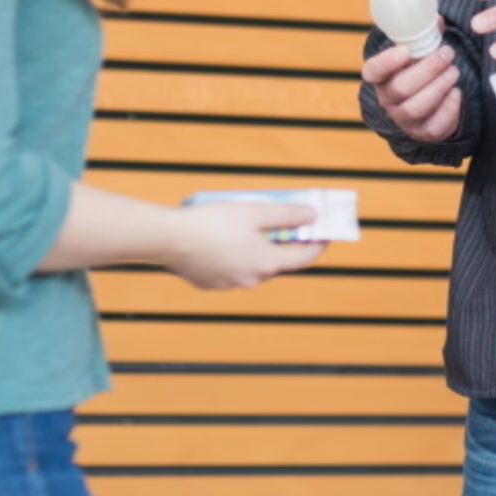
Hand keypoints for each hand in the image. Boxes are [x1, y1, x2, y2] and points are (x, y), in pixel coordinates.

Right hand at [162, 202, 326, 288]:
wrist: (169, 239)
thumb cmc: (213, 222)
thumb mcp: (256, 211)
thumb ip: (288, 214)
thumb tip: (313, 217)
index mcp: (266, 264)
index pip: (304, 257)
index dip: (319, 243)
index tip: (326, 232)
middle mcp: (251, 279)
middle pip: (277, 261)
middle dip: (284, 242)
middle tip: (286, 223)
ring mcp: (229, 284)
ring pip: (253, 265)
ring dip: (257, 248)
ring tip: (250, 226)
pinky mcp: (209, 282)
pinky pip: (230, 267)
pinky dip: (235, 254)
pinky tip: (224, 237)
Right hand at [361, 42, 462, 141]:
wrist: (429, 105)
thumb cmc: (420, 71)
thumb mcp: (418, 53)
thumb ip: (425, 36)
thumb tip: (438, 19)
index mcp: (380, 77)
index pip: (373, 71)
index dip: (387, 62)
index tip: (405, 51)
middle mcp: (388, 100)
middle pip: (401, 88)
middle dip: (428, 69)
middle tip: (448, 53)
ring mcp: (404, 119)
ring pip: (416, 107)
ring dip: (439, 86)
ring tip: (454, 71)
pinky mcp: (423, 132)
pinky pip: (434, 126)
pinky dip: (448, 108)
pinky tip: (456, 92)